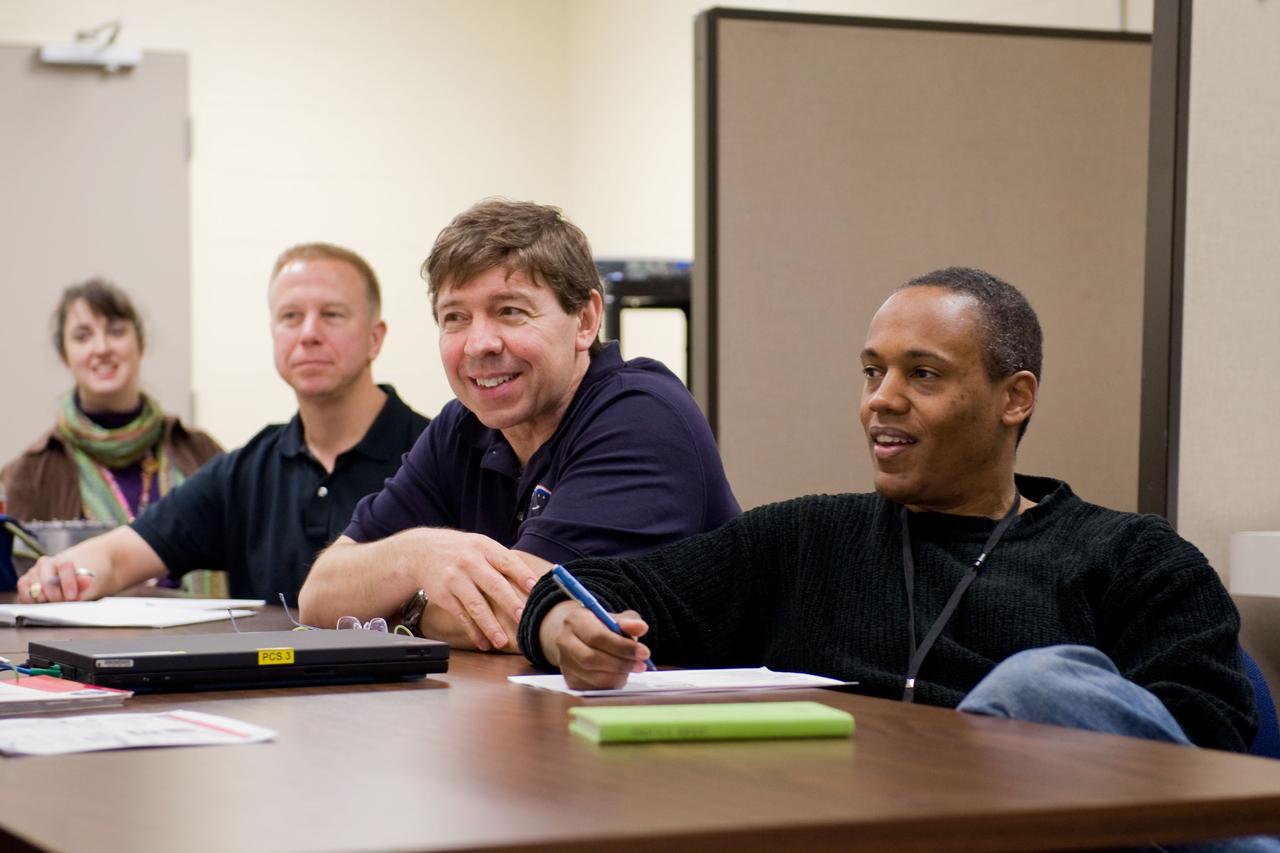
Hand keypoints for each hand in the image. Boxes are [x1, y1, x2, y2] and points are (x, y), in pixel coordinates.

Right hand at [18, 555, 96, 602]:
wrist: (61, 584)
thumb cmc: (72, 585)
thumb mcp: (80, 586)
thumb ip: (83, 584)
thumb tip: (86, 579)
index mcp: (62, 560)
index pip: (64, 565)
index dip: (68, 582)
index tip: (71, 596)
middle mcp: (45, 563)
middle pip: (47, 580)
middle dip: (55, 595)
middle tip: (61, 602)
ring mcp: (32, 572)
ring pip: (35, 588)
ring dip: (44, 599)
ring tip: (52, 603)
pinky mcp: (23, 582)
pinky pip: (24, 593)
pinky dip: (32, 602)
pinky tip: (41, 604)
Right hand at [408, 529, 539, 651]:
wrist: (422, 551)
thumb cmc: (462, 551)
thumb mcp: (481, 546)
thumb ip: (503, 561)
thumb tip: (534, 583)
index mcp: (484, 547)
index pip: (506, 561)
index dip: (522, 575)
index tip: (535, 588)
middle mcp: (469, 562)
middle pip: (493, 584)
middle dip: (509, 603)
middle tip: (522, 619)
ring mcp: (454, 579)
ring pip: (475, 605)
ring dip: (490, 625)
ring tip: (503, 642)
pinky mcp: (443, 596)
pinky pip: (461, 616)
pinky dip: (473, 631)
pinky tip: (483, 643)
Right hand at [544, 601, 650, 689]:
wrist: (577, 636)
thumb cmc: (599, 626)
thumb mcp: (614, 618)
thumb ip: (628, 622)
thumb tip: (641, 627)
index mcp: (575, 620)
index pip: (597, 636)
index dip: (622, 646)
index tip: (644, 652)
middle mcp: (564, 641)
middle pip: (591, 658)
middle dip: (620, 664)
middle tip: (640, 665)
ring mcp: (564, 663)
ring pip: (592, 676)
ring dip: (617, 676)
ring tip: (632, 669)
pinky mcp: (570, 680)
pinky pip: (592, 688)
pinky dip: (611, 684)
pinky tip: (620, 676)